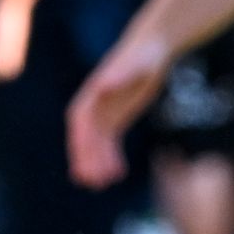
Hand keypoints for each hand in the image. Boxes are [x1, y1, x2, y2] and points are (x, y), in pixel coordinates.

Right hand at [66, 27, 174, 187]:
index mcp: (91, 95)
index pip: (80, 123)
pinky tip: (118, 174)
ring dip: (99, 164)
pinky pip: (111, 143)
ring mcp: (103, 115)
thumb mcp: (134, 63)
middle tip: (91, 181)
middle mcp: (93, 107)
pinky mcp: (116, 119)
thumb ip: (118, 74)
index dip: (81, 144)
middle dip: (87, 160)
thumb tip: (102, 84)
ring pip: (97, 145)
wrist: (152, 49)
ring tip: (104, 184)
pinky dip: (112, 159)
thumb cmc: (142, 53)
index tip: (83, 162)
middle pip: (86, 138)